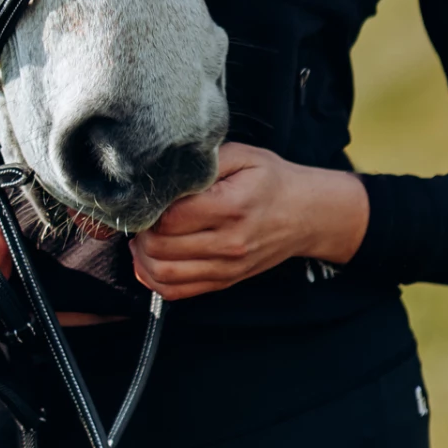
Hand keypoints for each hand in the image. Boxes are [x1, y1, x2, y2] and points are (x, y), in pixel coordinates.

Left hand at [131, 141, 368, 301]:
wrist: (307, 214)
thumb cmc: (272, 181)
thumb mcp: (242, 155)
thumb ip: (201, 161)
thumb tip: (164, 174)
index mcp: (230, 206)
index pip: (169, 217)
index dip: (147, 207)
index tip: (146, 196)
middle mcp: (228, 243)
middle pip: (160, 248)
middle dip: (140, 231)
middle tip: (140, 216)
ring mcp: (227, 267)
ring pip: (163, 274)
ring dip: (142, 257)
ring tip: (142, 236)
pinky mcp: (225, 281)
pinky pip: (177, 292)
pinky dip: (154, 280)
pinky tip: (150, 260)